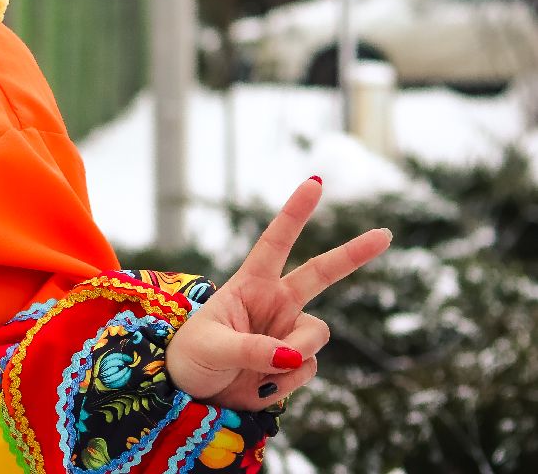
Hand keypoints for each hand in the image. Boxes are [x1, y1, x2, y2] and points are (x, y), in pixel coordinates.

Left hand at [165, 176, 390, 409]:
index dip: (295, 213)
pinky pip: (307, 369)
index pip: (274, 242)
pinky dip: (285, 383)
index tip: (315, 183)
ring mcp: (289, 332)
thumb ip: (251, 349)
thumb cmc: (192, 358)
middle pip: (321, 273)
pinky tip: (260, 386)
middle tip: (385, 234)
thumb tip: (292, 355)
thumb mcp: (211, 348)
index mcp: (249, 284)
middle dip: (353, 254)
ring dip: (291, 357)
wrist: (194, 394)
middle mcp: (275, 303)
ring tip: (257, 371)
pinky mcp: (296, 361)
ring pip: (315, 336)